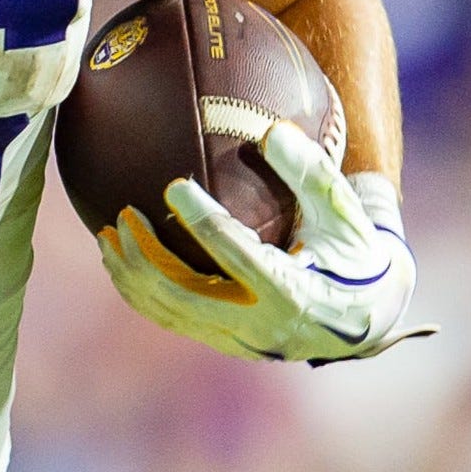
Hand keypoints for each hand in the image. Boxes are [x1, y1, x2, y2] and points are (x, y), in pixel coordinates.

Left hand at [97, 121, 434, 363]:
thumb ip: (310, 172)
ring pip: (170, 313)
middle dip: (146, 257)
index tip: (172, 184)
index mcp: (292, 292)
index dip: (202, 220)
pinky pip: (172, 319)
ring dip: (132, 276)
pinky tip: (121, 259)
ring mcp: (237, 339)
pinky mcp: (223, 342)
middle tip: (123, 214)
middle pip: (185, 295)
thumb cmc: (353, 253)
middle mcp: (259, 324)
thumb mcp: (344, 212)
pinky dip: (141, 292)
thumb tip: (273, 129)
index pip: (237, 254)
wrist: (364, 316)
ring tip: (106, 235)